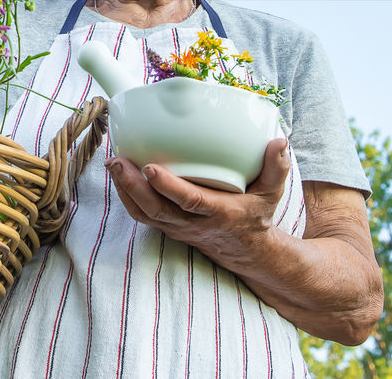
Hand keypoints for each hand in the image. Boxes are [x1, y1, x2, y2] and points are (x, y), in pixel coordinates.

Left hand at [106, 136, 290, 261]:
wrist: (245, 250)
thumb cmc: (256, 215)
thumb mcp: (272, 194)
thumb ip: (276, 168)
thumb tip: (279, 141)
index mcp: (219, 213)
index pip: (190, 201)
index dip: (168, 186)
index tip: (150, 166)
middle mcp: (193, 223)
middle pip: (156, 210)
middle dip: (133, 186)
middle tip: (117, 160)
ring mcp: (176, 227)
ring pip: (144, 213)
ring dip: (124, 190)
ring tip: (112, 163)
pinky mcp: (167, 225)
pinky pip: (141, 214)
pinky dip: (126, 196)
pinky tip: (118, 173)